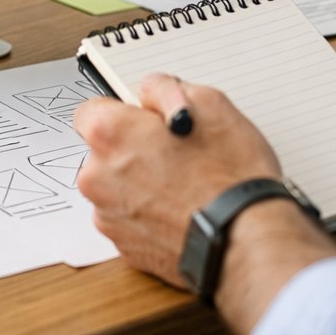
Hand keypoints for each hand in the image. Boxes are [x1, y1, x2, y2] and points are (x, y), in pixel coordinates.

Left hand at [72, 75, 285, 285]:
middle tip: (175, 154)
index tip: (148, 121)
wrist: (244, 242)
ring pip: (117, 187)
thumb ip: (163, 88)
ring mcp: (108, 215)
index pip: (91, 110)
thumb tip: (148, 93)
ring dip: (141, 183)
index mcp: (109, 134)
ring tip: (184, 186)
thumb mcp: (208, 103)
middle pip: (104, 152)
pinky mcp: (124, 247)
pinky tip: (182, 210)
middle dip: (133, 149)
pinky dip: (149, 214)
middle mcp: (97, 176)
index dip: (124, 112)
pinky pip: (130, 219)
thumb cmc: (230, 176)